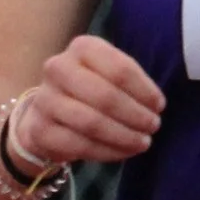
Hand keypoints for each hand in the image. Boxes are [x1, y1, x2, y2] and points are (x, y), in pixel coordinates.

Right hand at [8, 34, 165, 167]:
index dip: (144, 91)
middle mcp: (58, 68)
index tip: (159, 106)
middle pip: (106, 96)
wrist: (48, 111)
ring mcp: (45, 99)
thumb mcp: (109, 72)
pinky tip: (124, 152)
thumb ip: (131, 82)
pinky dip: (108, 152)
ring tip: (143, 142)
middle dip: (135, 115)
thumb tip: (155, 106)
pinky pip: (80, 145)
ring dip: (124, 136)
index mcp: (82, 48)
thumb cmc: (90, 88)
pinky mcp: (40, 130)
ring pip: (92, 123)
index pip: (120, 69)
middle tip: (153, 126)